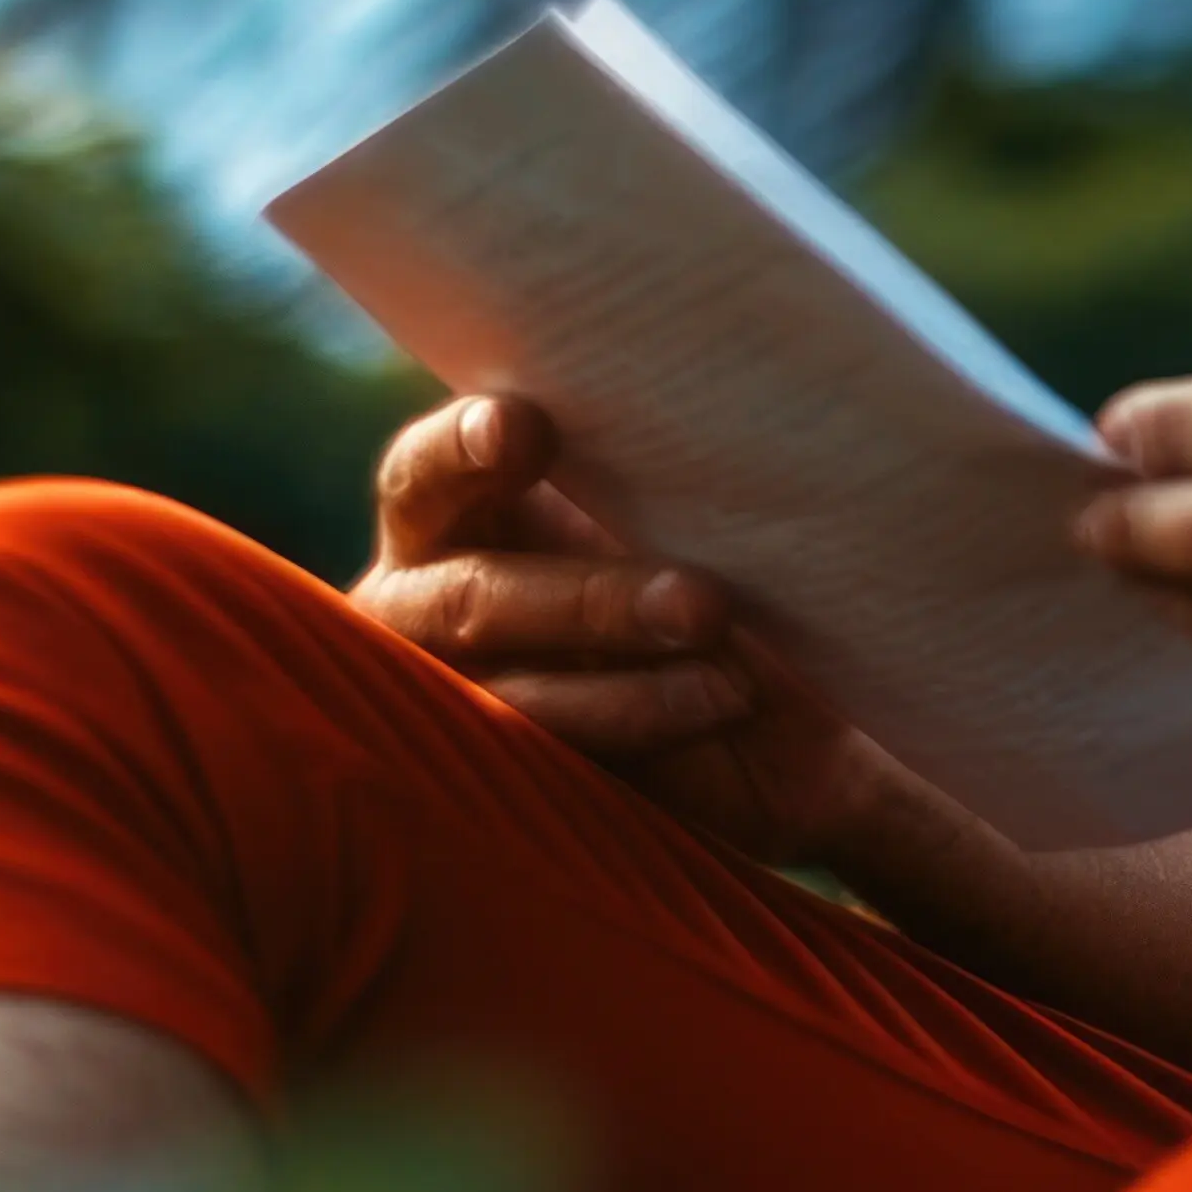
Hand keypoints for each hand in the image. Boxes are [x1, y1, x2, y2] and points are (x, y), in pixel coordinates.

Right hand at [351, 395, 916, 870]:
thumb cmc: (697, 559)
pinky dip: (645, 733)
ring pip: (517, 700)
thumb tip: (694, 412)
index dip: (460, 451)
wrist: (768, 696)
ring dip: (629, 692)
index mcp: (444, 515)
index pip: (423, 476)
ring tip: (735, 682)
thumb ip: (639, 467)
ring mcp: (460, 702)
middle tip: (703, 605)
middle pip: (474, 600)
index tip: (524, 429)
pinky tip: (723, 707)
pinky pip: (562, 765)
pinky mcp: (511, 779)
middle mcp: (425, 606)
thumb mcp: (666, 506)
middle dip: (590, 601)